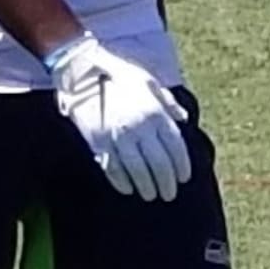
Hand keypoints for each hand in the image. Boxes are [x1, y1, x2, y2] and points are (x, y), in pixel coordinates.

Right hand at [49, 33, 191, 202]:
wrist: (85, 73)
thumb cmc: (119, 77)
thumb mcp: (148, 81)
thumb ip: (167, 102)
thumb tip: (183, 118)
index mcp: (155, 112)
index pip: (175, 146)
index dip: (181, 165)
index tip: (184, 178)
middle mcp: (140, 126)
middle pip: (160, 164)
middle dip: (167, 183)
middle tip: (169, 194)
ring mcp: (119, 136)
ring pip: (139, 171)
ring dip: (147, 187)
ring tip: (150, 194)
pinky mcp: (100, 143)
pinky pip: (114, 169)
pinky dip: (122, 183)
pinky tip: (128, 189)